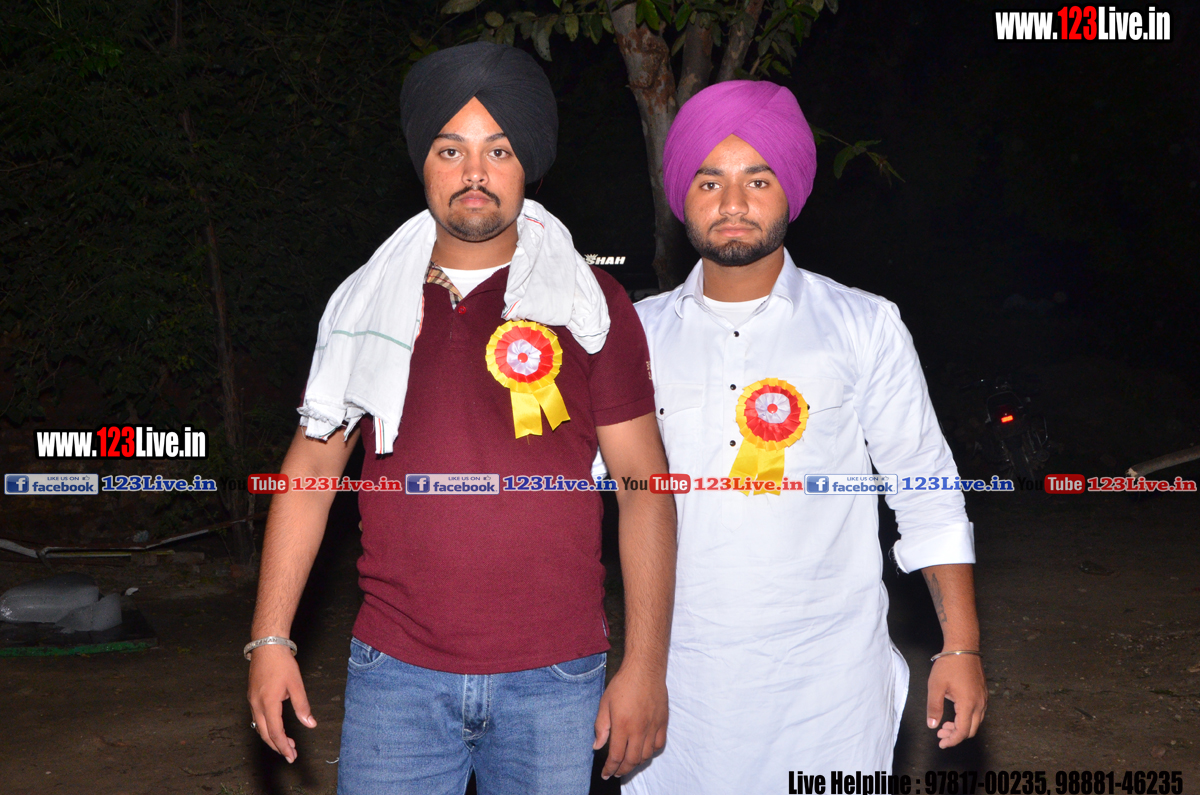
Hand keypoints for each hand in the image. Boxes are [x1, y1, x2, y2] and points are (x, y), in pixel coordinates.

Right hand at [247, 644, 316, 762]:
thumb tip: (310, 724)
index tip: (291, 756)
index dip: (283, 746)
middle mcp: (257, 705)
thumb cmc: (282, 663)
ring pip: (260, 726)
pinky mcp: (252, 696)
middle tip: (290, 754)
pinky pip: (258, 717)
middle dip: (278, 746)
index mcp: (268, 703)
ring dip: (272, 737)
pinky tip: (276, 727)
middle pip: (265, 733)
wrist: (266, 646)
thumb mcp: (296, 684)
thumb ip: (302, 706)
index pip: (275, 732)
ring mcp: (252, 700)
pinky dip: (267, 726)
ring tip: (286, 743)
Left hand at [593, 662, 667, 778]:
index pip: (616, 756)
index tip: (606, 774)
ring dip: (636, 762)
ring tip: (628, 762)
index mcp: (622, 725)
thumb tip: (597, 746)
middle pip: (632, 760)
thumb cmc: (622, 684)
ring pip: (646, 755)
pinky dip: (651, 751)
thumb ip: (601, 727)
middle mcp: (639, 729)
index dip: (610, 768)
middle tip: (616, 772)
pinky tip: (644, 749)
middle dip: (622, 770)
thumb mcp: (605, 704)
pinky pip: (659, 744)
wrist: (644, 669)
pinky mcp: (663, 722)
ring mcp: (653, 726)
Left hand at [926, 653, 986, 747]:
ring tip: (945, 724)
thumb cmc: (948, 665)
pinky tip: (954, 713)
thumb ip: (934, 707)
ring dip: (961, 727)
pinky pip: (978, 713)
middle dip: (955, 735)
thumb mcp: (936, 686)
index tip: (941, 743)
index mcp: (968, 704)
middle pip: (971, 730)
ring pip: (975, 722)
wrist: (963, 647)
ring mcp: (983, 699)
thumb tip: (932, 726)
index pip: (962, 732)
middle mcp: (979, 704)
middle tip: (940, 733)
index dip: (952, 740)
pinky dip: (967, 718)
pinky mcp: (983, 694)